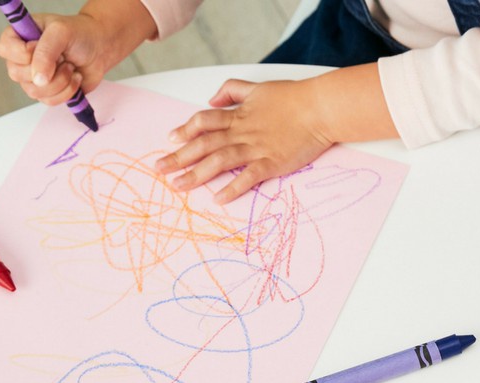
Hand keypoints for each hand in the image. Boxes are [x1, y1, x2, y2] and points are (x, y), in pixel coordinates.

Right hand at [0, 1, 156, 106]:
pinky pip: (49, 101)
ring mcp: (34, 78)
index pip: (5, 50)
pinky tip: (75, 78)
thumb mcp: (60, 32)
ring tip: (71, 67)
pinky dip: (67, 92)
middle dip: (47, 70)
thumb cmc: (78, 34)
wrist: (99, 49)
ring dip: (59, 82)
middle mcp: (22, 58)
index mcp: (19, 37)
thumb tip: (37, 79)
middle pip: (17, 74)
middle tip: (62, 58)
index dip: (24, 54)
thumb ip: (46, 52)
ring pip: (35, 92)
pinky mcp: (49, 92)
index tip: (41, 46)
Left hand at [155, 78, 336, 204]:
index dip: (185, 130)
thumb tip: (213, 98)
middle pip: (203, 143)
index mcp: (239, 115)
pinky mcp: (271, 163)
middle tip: (159, 169)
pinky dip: (232, 188)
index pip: (204, 121)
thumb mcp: (258, 87)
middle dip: (179, 157)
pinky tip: (217, 198)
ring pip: (219, 160)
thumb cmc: (293, 97)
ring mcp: (256, 148)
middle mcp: (242, 132)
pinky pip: (247, 177)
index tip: (170, 140)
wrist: (319, 108)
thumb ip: (233, 90)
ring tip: (179, 186)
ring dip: (197, 174)